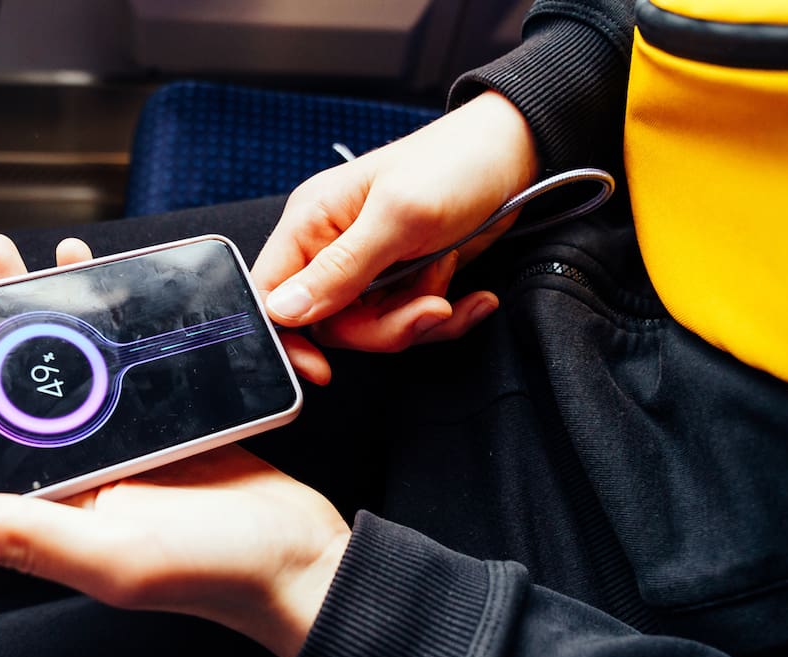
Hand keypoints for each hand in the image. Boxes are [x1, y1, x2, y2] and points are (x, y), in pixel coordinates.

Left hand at [0, 232, 351, 656]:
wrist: (303, 560)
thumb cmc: (214, 572)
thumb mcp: (110, 554)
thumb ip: (23, 536)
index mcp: (55, 500)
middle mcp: (87, 470)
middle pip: (36, 386)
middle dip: (12, 319)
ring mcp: (133, 446)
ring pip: (91, 369)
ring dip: (71, 313)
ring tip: (59, 259)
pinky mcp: (177, 428)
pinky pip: (142, 372)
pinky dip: (131, 330)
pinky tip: (126, 293)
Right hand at [253, 91, 539, 383]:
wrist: (516, 158)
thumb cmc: (454, 165)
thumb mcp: (398, 217)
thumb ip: (340, 268)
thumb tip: (283, 310)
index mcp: (312, 223)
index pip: (270, 292)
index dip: (286, 335)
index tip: (318, 367)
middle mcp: (332, 248)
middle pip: (329, 323)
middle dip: (383, 327)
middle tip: (428, 308)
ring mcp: (368, 268)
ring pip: (372, 328)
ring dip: (418, 317)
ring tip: (448, 280)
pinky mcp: (402, 281)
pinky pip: (407, 321)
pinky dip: (443, 317)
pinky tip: (472, 298)